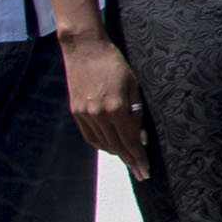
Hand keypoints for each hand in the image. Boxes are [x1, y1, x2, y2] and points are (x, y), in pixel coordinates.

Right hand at [57, 29, 152, 173]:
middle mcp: (98, 115)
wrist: (85, 49)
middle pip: (117, 146)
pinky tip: (111, 147)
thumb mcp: (134, 86)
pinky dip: (101, 144)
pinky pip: (90, 136)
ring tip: (129, 160)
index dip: (139, 158)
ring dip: (117, 153)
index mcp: (116, 108)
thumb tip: (139, 137)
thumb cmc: (114, 64)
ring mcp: (84, 114)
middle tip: (140, 173)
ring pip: (103, 144)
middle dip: (130, 161)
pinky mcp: (75, 112)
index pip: (130, 141)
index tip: (145, 171)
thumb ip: (137, 113)